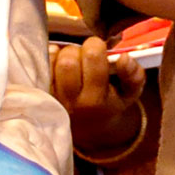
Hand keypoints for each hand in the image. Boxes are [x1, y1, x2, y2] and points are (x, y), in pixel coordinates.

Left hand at [50, 37, 148, 160]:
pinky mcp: (41, 95)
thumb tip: (124, 57)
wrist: (89, 128)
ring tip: (71, 57)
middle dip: (77, 50)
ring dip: (62, 53)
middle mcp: (72, 101)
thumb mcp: (129, 94)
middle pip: (68, 61)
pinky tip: (57, 61)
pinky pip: (39, 69)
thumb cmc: (110, 103)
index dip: (96, 46)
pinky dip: (48, 59)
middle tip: (84, 55)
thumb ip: (134, 75)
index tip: (99, 50)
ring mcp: (53, 99)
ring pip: (52, 63)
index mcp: (96, 99)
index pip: (93, 59)